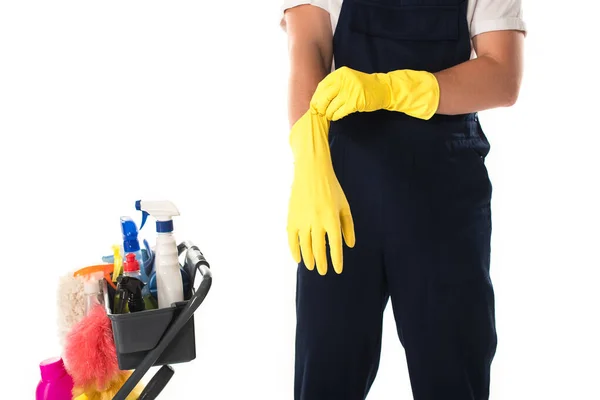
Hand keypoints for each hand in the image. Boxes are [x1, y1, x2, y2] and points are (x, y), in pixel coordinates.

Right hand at [287, 110, 354, 274]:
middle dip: (322, 263)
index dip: (336, 259)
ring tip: (312, 267)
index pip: (335, 245)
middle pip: (319, 248)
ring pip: (304, 246)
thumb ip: (348, 226)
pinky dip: (294, 250)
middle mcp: (317, 221)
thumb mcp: (344, 205)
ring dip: (308, 259)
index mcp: (332, 218)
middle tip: (324, 271)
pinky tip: (297, 258)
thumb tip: (348, 246)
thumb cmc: (332, 188)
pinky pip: (291, 238)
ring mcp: (303, 220)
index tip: (337, 270)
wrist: (311, 171)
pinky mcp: (292, 217)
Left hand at [310, 66, 390, 120]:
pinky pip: (340, 112)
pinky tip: (335, 117)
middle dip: (320, 107)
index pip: (322, 86)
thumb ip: (334, 85)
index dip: (316, 98)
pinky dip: (335, 116)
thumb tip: (316, 100)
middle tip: (320, 113)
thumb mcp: (347, 80)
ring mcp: (350, 91)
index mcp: (340, 74)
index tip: (313, 106)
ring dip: (328, 113)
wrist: (382, 88)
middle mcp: (344, 80)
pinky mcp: (355, 102)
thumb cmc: (361, 86)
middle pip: (324, 97)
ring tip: (329, 115)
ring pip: (331, 106)